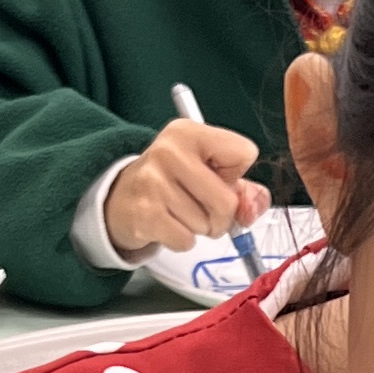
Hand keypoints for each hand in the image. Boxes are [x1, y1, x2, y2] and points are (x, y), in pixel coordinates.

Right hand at [103, 118, 263, 256]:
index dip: (236, 174)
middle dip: (222, 216)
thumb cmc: (172, 182)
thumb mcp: (209, 172)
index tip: (215, 175)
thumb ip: (244, 190)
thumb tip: (252, 208)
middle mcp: (170, 151)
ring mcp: (154, 182)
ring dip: (199, 228)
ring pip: (207, 224)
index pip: (245, 153)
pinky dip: (182, 240)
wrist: (121, 198)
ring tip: (180, 213)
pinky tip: (168, 224)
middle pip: (228, 200)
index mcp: (190, 132)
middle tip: (202, 208)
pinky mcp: (145, 213)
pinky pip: (186, 240)